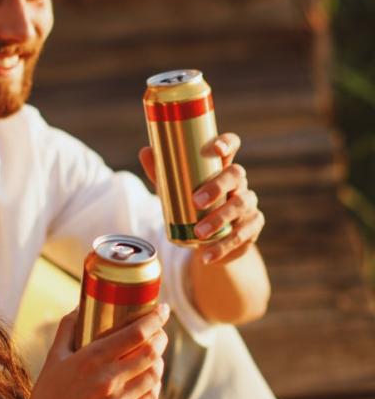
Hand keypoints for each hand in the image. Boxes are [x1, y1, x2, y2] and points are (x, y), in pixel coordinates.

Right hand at [8, 304, 169, 398]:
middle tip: (160, 331)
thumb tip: (80, 304)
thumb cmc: (47, 393)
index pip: (135, 334)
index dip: (154, 319)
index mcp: (90, 359)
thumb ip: (68, 328)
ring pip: (155, 374)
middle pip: (151, 352)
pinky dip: (155, 383)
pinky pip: (151, 397)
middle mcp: (107, 379)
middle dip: (161, 337)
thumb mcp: (53, 356)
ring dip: (160, 360)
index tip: (163, 309)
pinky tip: (150, 378)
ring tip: (155, 354)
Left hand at [139, 132, 264, 264]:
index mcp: (220, 166)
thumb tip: (146, 151)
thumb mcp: (174, 190)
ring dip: (219, 219)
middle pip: (236, 175)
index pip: (231, 146)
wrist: (208, 241)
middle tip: (196, 201)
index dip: (227, 142)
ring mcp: (248, 203)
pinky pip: (242, 235)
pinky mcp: (252, 226)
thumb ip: (161, 173)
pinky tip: (207, 256)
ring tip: (199, 233)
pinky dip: (223, 247)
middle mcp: (239, 182)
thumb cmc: (190, 206)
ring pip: (240, 206)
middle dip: (217, 187)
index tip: (217, 149)